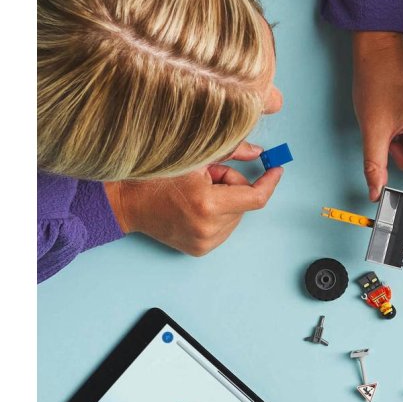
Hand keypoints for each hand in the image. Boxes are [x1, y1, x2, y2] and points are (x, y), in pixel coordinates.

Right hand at [103, 142, 282, 255]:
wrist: (125, 203)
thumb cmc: (154, 177)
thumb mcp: (193, 157)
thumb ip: (230, 152)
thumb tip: (258, 152)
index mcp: (208, 205)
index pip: (255, 197)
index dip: (269, 182)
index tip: (276, 170)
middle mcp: (209, 229)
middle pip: (243, 203)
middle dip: (232, 185)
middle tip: (206, 176)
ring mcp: (204, 243)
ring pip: (235, 216)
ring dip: (225, 201)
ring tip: (196, 192)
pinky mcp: (199, 250)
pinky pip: (224, 227)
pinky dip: (217, 214)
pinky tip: (195, 207)